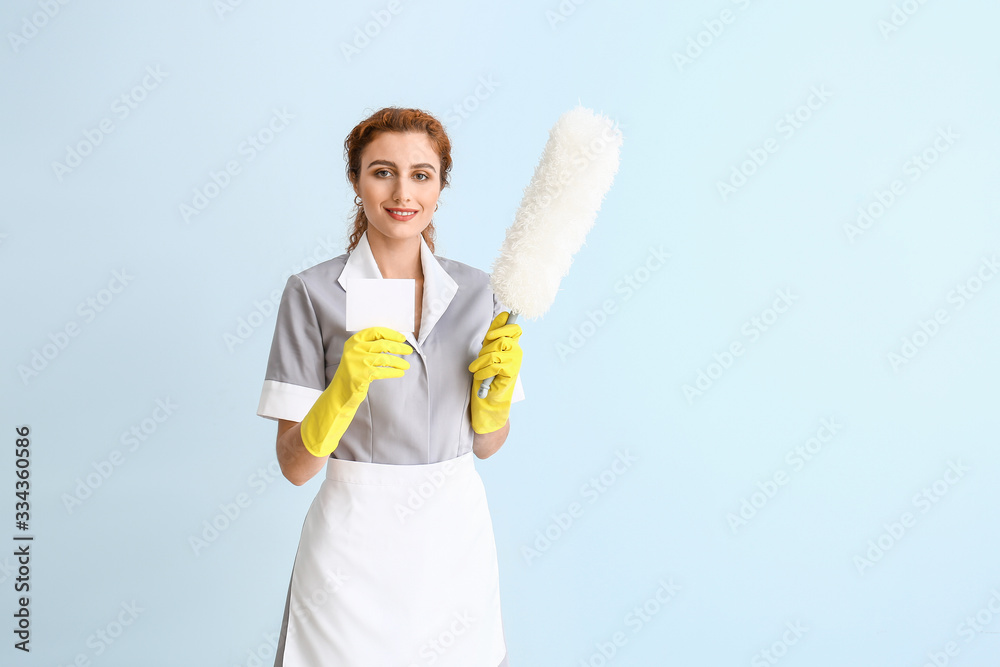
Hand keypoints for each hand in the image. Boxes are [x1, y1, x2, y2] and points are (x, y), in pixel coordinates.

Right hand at [300, 327, 412, 456]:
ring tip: (407, 365)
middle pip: (382, 344)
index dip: (391, 334)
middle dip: (399, 347)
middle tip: (409, 350)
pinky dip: (394, 372)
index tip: (402, 338)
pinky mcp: (361, 375)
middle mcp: (354, 349)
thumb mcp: (358, 355)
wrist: (340, 393)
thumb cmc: (353, 373)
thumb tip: (395, 340)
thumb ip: (370, 346)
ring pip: (384, 358)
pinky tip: (400, 373)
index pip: (375, 331)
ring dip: (399, 362)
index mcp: (353, 341)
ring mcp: (357, 362)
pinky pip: (383, 371)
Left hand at [468, 312, 521, 433]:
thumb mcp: (488, 349)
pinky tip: (480, 377)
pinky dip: (483, 372)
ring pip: (495, 353)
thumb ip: (494, 333)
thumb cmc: (488, 372)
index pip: (514, 328)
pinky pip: (494, 366)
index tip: (489, 336)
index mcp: (512, 343)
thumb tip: (503, 314)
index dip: (502, 327)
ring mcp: (516, 361)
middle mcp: (517, 351)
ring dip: (480, 362)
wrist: (490, 396)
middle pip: (501, 340)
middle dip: (485, 350)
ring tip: (475, 370)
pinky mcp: (512, 372)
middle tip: (478, 361)